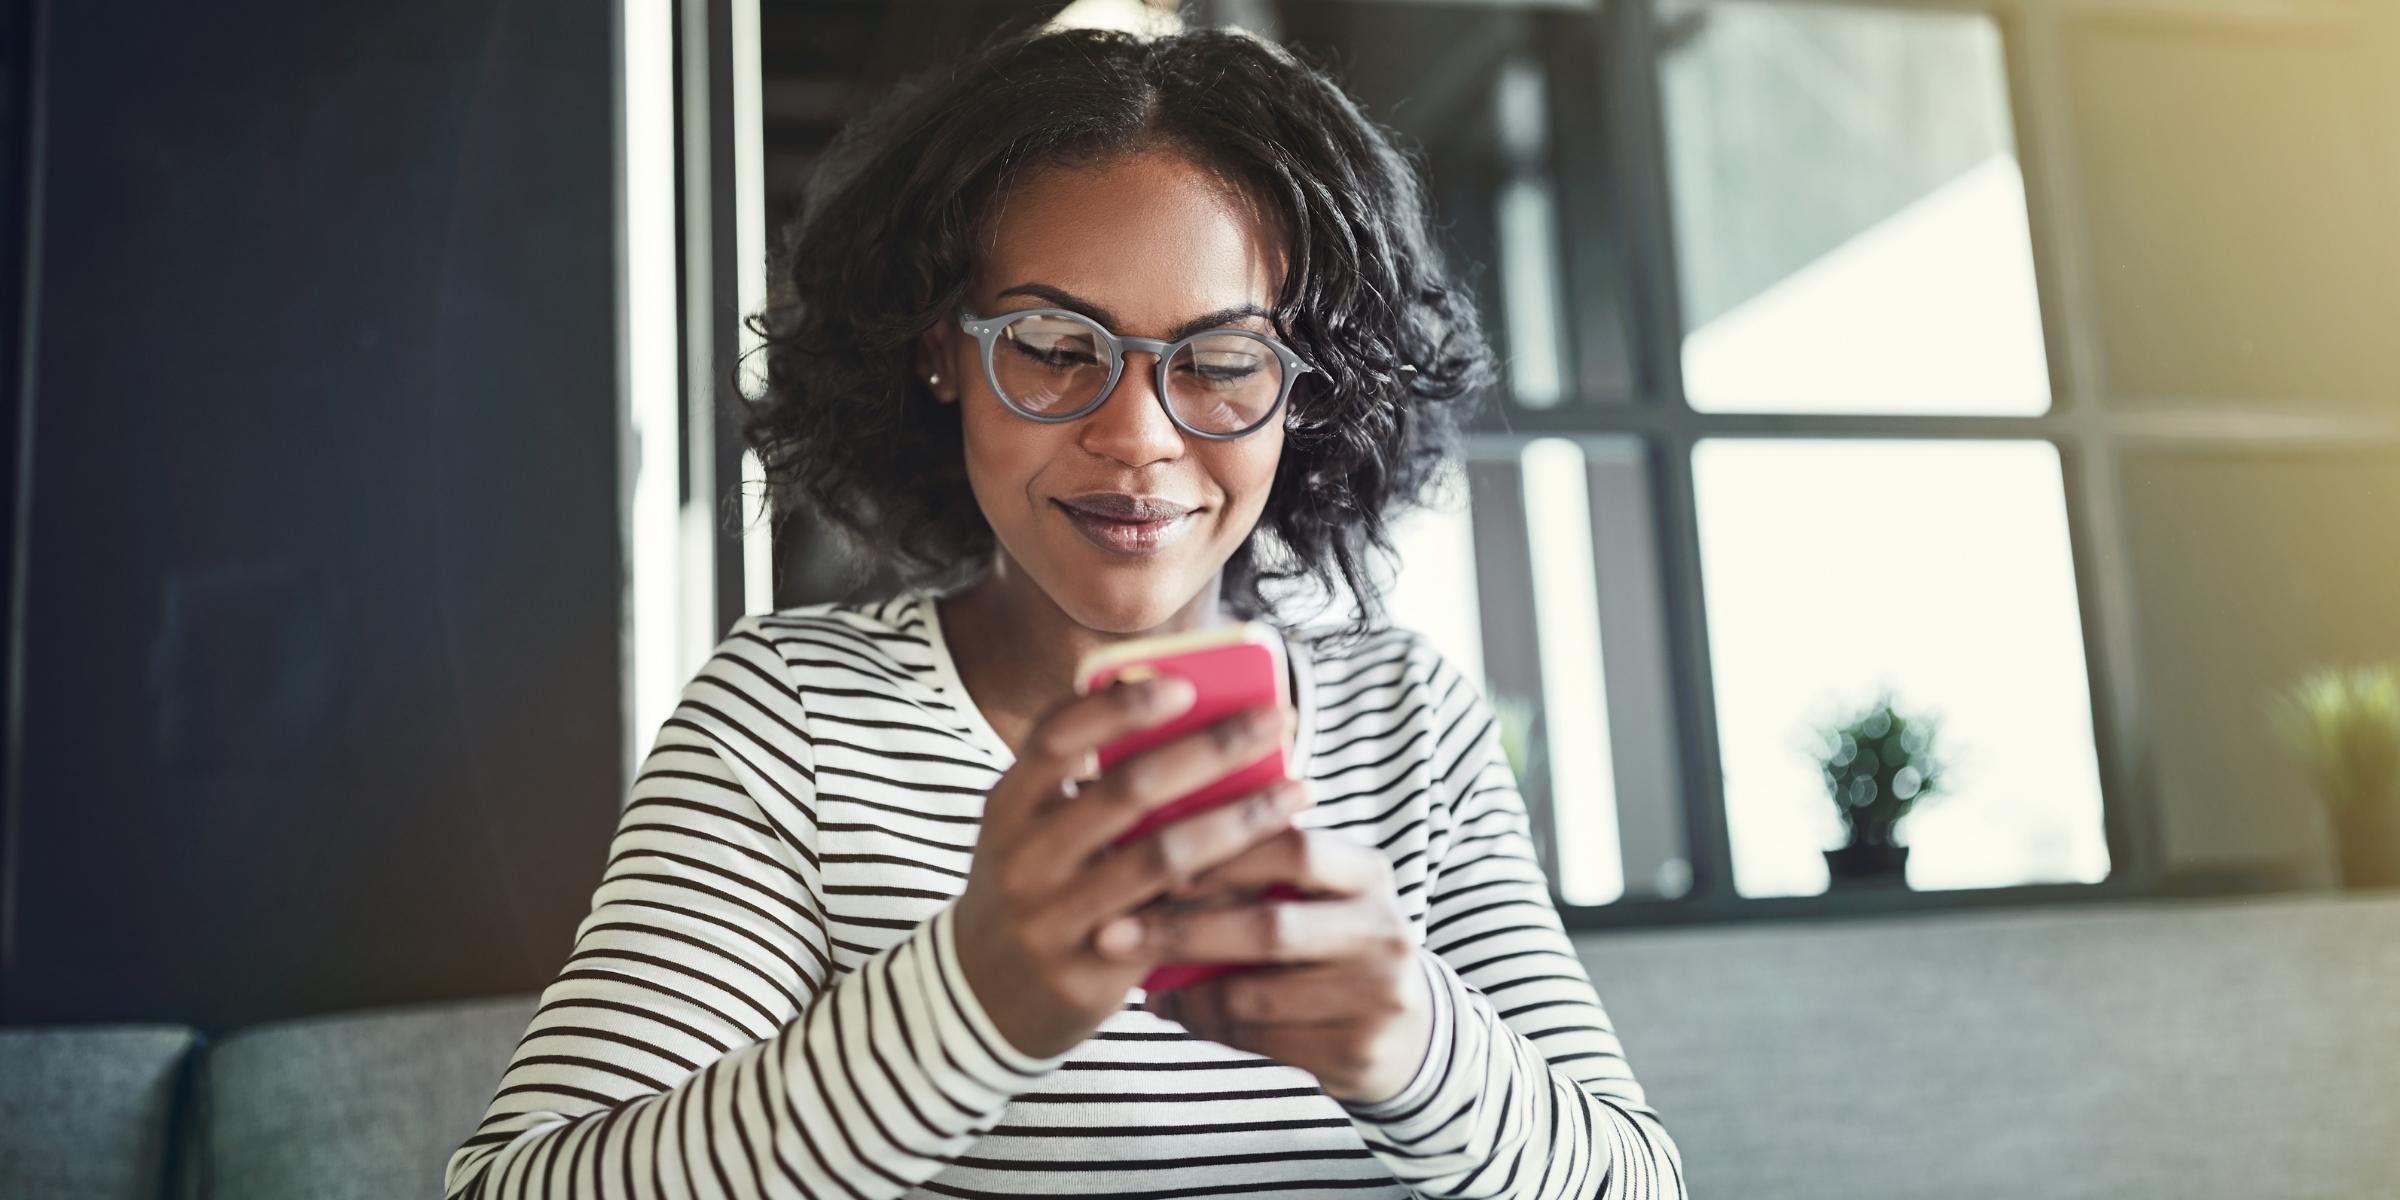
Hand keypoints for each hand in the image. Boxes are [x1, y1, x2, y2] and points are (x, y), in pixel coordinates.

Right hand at [952, 676, 1309, 1060]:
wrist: (982, 995)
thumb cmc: (1033, 884)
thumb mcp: (1032, 826)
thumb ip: (1086, 780)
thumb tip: (1184, 709)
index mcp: (1008, 806)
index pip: (1056, 737)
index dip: (1119, 707)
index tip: (1184, 684)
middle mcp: (1024, 858)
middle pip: (1126, 790)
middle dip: (1210, 749)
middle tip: (1276, 720)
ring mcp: (1053, 919)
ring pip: (1161, 858)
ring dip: (1238, 820)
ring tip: (1297, 790)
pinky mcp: (1088, 973)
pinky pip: (1173, 926)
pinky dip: (1226, 893)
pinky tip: (1274, 869)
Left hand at [1101, 828, 1434, 1105]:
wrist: (1407, 1033)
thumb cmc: (1330, 943)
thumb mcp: (1318, 894)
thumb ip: (1260, 865)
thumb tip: (1148, 839)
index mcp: (1368, 873)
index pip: (1294, 849)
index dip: (1220, 854)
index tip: (1150, 860)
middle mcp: (1383, 929)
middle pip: (1269, 928)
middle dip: (1181, 931)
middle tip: (1110, 934)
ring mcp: (1378, 995)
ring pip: (1256, 996)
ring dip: (1188, 992)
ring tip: (1144, 983)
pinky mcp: (1359, 1051)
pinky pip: (1260, 1041)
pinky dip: (1211, 1027)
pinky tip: (1182, 1014)